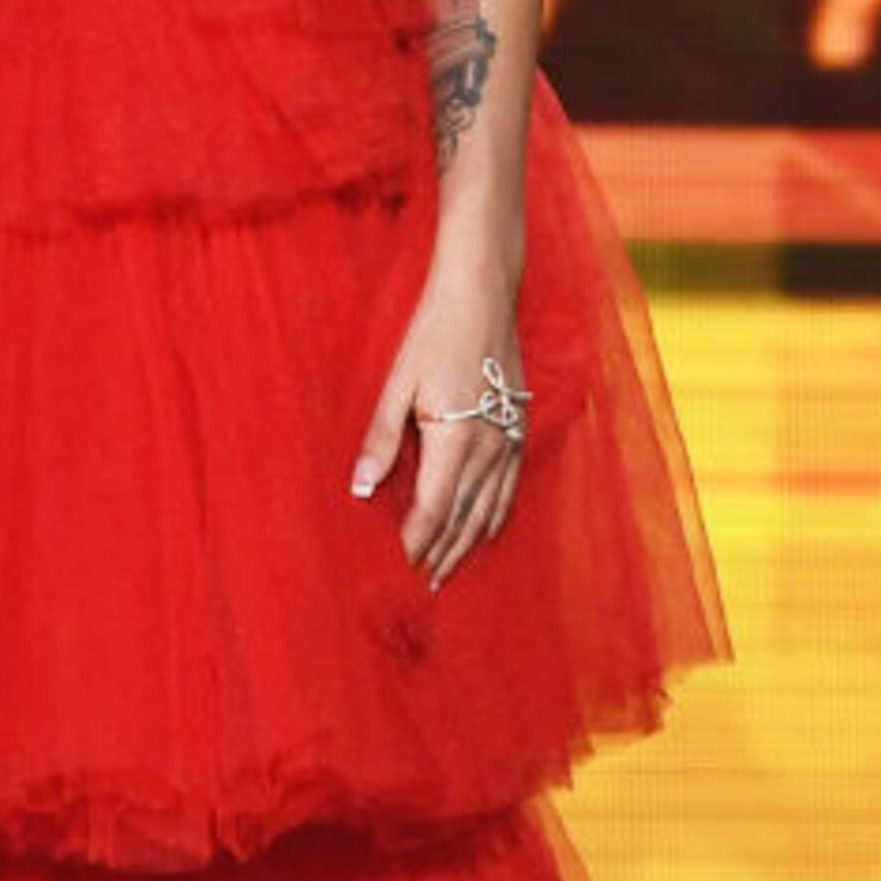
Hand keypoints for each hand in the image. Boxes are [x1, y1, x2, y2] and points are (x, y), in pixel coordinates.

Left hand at [348, 243, 526, 589]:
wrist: (484, 294)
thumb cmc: (435, 333)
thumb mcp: (398, 383)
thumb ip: (381, 439)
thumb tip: (361, 489)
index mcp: (454, 439)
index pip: (432, 509)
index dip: (415, 542)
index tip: (398, 568)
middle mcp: (488, 448)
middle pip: (463, 518)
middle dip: (441, 554)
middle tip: (422, 586)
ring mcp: (509, 441)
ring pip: (489, 510)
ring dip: (467, 544)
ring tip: (448, 571)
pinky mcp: (519, 430)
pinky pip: (509, 489)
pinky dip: (494, 518)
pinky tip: (484, 531)